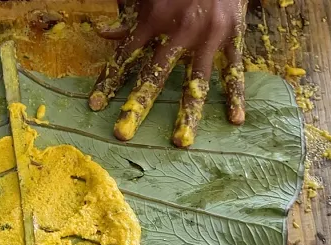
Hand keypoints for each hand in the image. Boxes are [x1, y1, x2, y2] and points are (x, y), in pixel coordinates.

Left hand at [88, 0, 245, 147]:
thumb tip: (104, 34)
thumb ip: (130, 17)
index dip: (109, 80)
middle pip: (154, 75)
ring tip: (181, 141)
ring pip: (196, 81)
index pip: (126, 55)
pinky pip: (233, 71)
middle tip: (123, 134)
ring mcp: (208, 36)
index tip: (96, 106)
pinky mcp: (232, 36)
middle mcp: (179, 30)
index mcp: (154, 17)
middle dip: (137, 106)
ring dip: (187, 113)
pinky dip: (235, 96)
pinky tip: (235, 120)